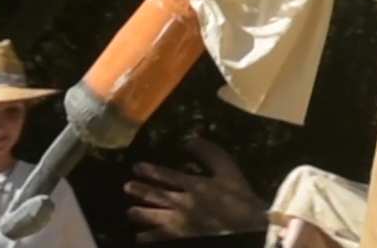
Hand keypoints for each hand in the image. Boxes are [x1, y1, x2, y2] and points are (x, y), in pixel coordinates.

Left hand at [125, 138, 271, 242]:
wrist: (248, 227)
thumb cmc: (240, 198)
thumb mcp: (228, 170)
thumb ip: (210, 153)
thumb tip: (191, 138)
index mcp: (194, 185)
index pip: (167, 176)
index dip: (150, 171)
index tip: (136, 167)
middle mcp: (183, 204)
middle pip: (157, 197)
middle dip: (141, 191)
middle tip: (127, 187)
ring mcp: (182, 223)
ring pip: (155, 218)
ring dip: (141, 214)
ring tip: (130, 212)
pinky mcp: (184, 237)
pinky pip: (162, 238)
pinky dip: (149, 237)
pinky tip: (140, 237)